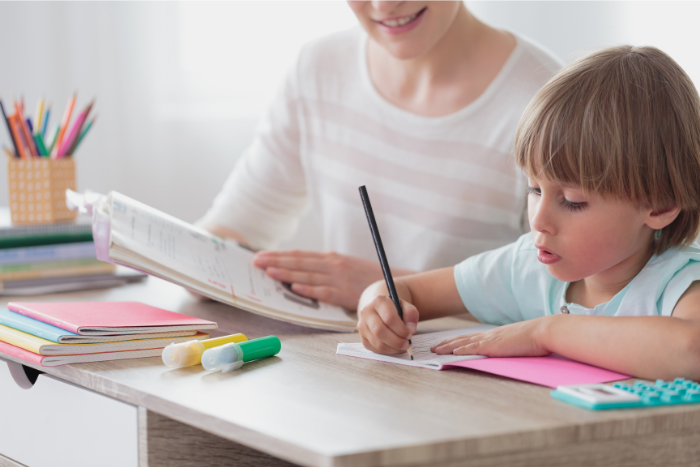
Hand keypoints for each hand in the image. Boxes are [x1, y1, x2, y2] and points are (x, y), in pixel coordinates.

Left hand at [253, 250, 403, 309]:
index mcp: (330, 259)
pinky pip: (323, 291)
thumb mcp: (344, 267)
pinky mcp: (344, 293)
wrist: (390, 284)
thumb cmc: (364, 277)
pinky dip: (309, 289)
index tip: (261, 255)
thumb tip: (300, 271)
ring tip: (269, 272)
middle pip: (299, 262)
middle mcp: (332, 265)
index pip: (300, 255)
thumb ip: (324, 268)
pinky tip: (295, 288)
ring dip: (287, 273)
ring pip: (308, 275)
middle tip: (256, 262)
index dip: (280, 255)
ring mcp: (338, 278)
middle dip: (276, 261)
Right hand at [357, 295, 418, 354]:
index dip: (401, 329)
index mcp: (378, 301)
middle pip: (380, 331)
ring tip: (402, 347)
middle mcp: (366, 312)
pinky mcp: (362, 337)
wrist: (378, 309)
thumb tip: (410, 329)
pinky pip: (375, 348)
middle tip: (406, 344)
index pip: (389, 318)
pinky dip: (387, 351)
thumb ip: (411, 314)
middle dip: (396, 341)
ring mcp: (362, 326)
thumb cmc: (393, 308)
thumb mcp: (405, 306)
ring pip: (377, 342)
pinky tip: (395, 347)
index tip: (409, 334)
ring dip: (392, 348)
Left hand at [431, 318, 550, 356]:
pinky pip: (473, 347)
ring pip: (463, 342)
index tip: (445, 344)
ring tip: (435, 350)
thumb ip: (508, 346)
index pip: (470, 338)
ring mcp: (490, 339)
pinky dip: (460, 349)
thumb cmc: (536, 338)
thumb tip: (506, 351)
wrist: (544, 331)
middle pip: (462, 339)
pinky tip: (451, 352)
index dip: (456, 341)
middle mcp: (489, 335)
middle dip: (446, 344)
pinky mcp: (493, 345)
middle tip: (432, 348)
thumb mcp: (517, 342)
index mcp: (494, 335)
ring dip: (447, 347)